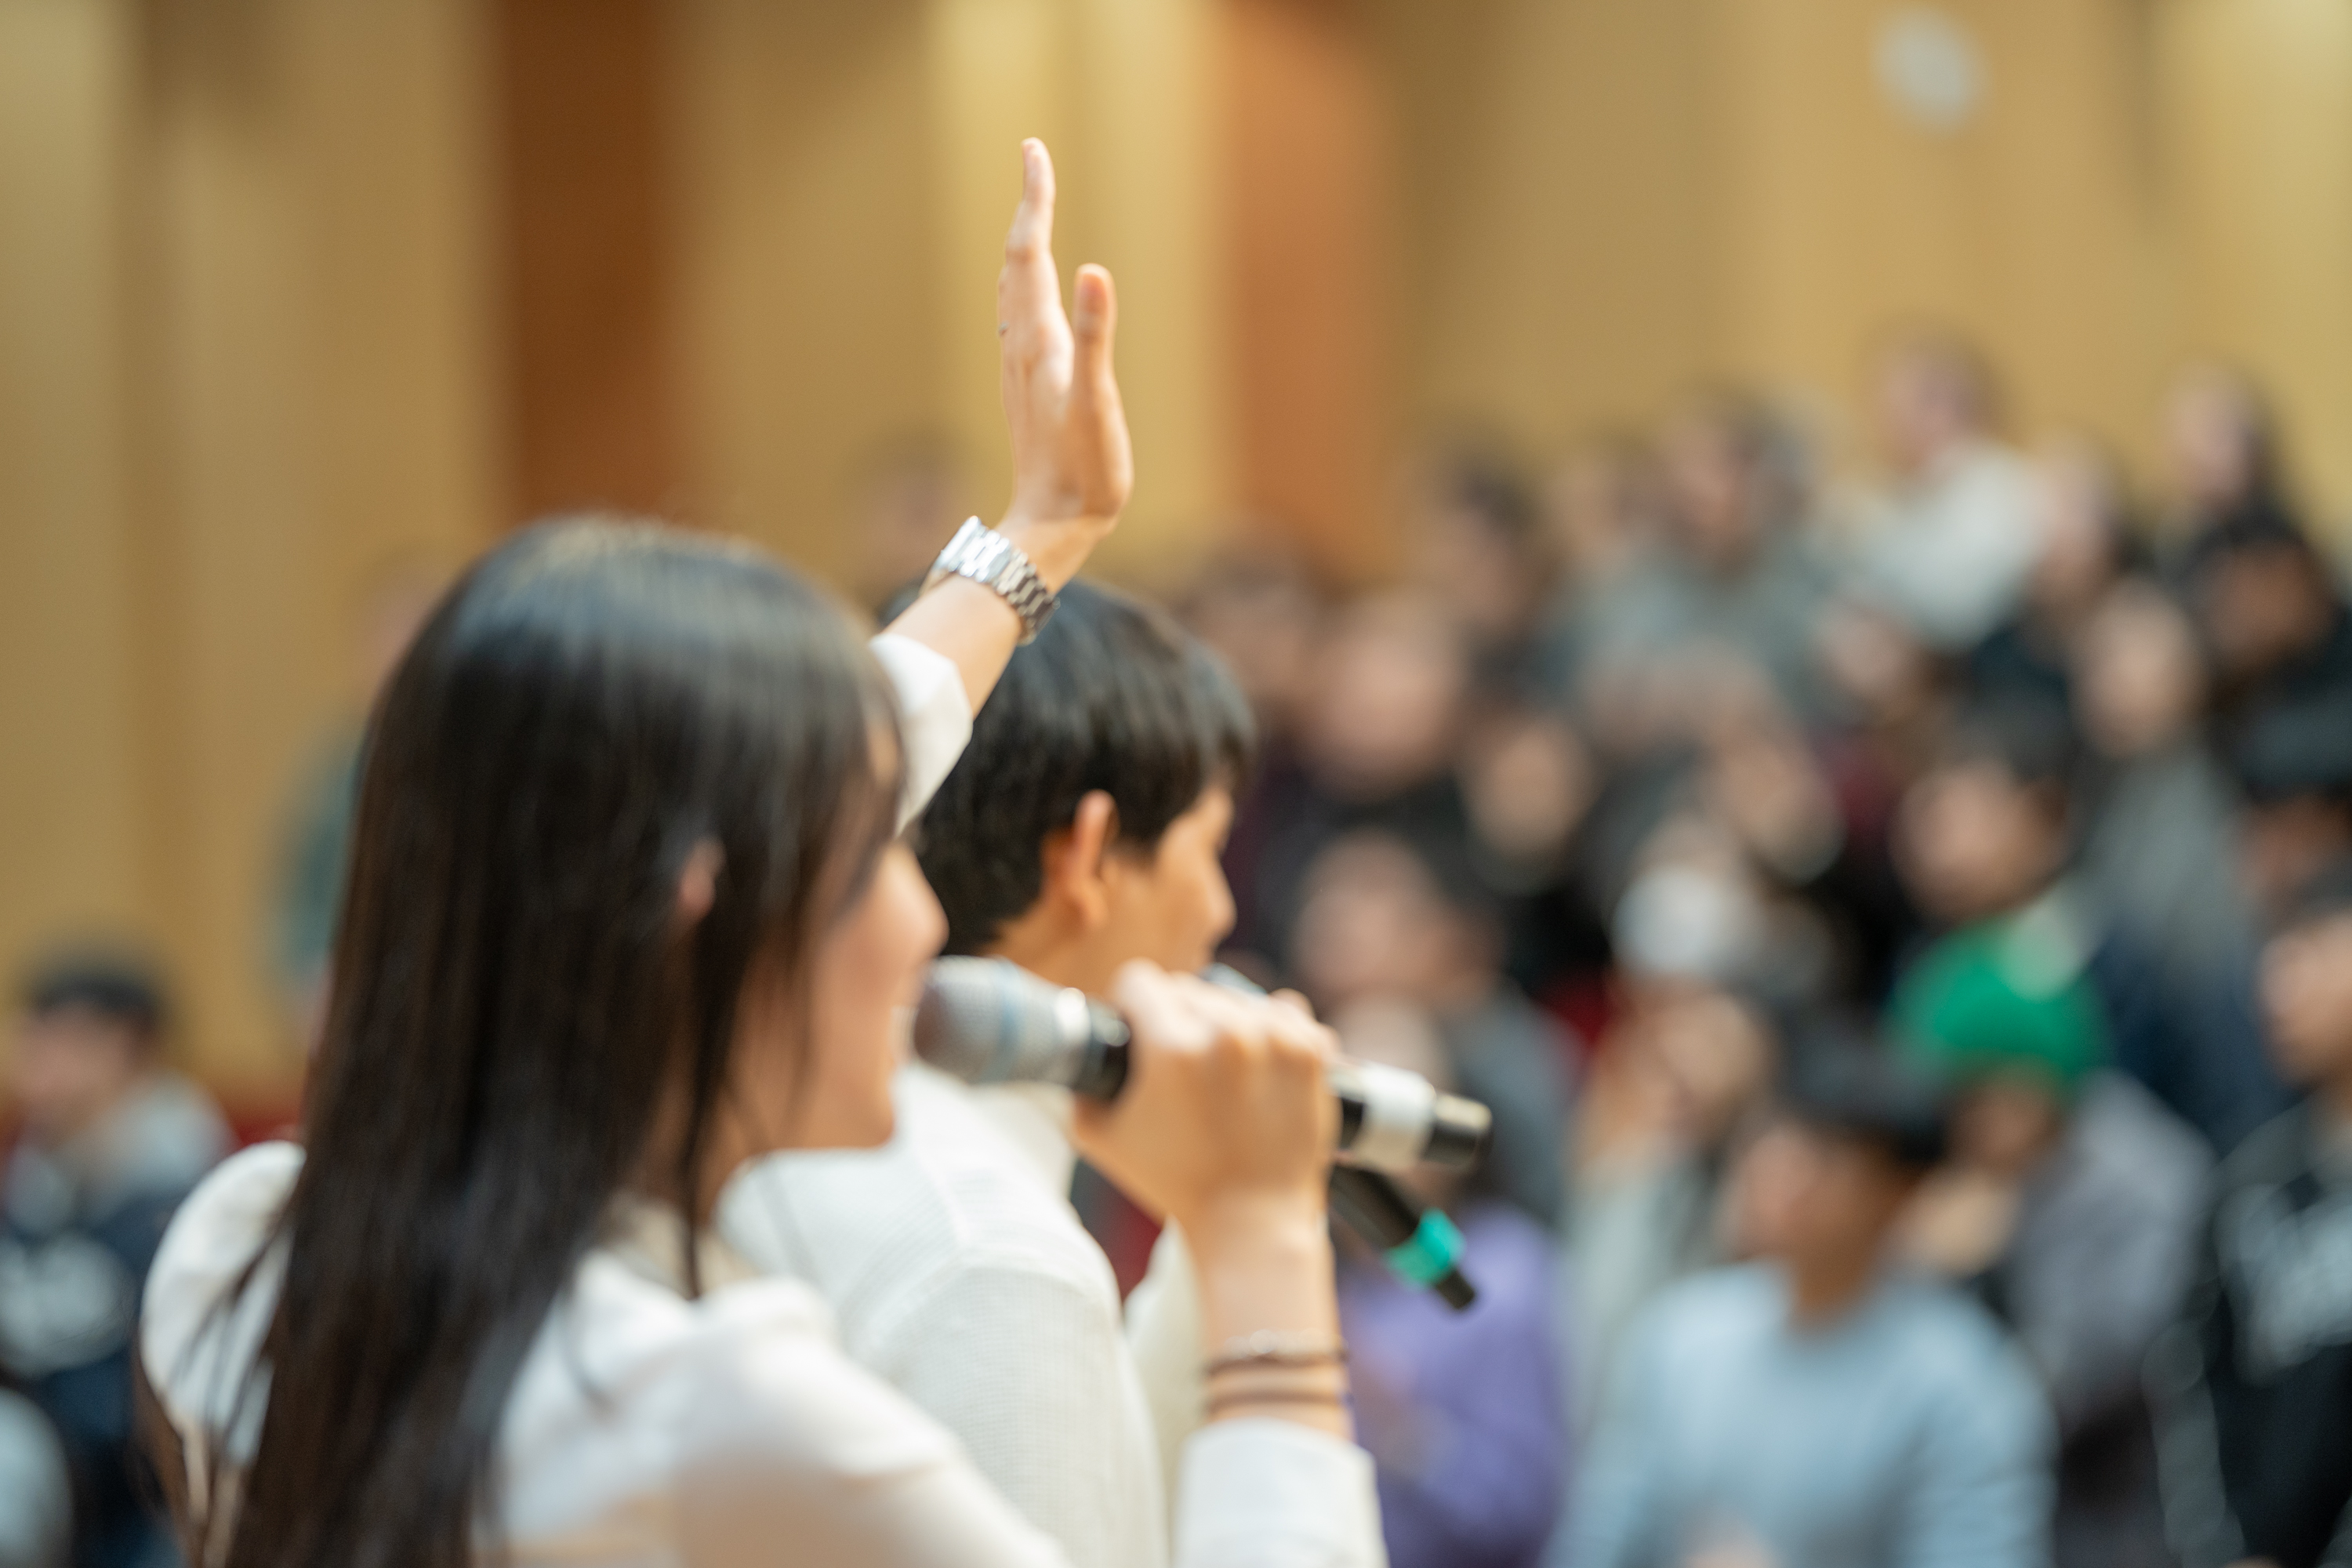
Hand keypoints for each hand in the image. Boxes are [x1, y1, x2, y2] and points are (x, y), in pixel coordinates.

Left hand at [995, 139, 1131, 586]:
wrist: (1052, 527)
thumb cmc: (1084, 472)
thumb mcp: (1098, 402)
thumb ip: (1097, 336)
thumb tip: (1095, 272)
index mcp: (1039, 340)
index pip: (1029, 252)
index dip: (1033, 198)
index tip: (1034, 149)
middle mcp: (1021, 346)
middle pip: (1015, 262)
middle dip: (1027, 207)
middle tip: (1035, 159)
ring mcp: (1021, 368)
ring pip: (1011, 289)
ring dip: (1021, 244)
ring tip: (1029, 213)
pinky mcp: (1027, 388)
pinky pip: (1017, 318)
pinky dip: (1023, 284)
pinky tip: (1027, 295)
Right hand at [1070, 965, 1335, 1239]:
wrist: (1253, 1221)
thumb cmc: (1176, 1184)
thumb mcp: (1101, 1140)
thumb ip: (1080, 1090)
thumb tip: (1084, 1055)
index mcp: (1173, 1048)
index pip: (1140, 981)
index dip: (1128, 1006)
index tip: (1134, 1029)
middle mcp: (1227, 1033)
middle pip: (1186, 988)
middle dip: (1174, 1018)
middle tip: (1176, 1062)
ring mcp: (1277, 1039)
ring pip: (1234, 997)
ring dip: (1222, 1020)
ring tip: (1219, 1065)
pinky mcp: (1311, 1052)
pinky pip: (1284, 1009)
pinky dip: (1270, 1028)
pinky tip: (1259, 1058)